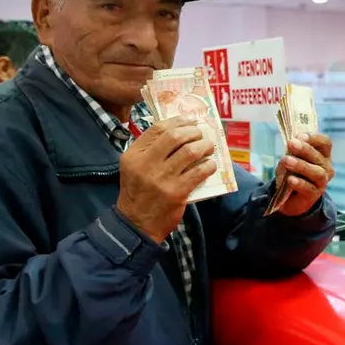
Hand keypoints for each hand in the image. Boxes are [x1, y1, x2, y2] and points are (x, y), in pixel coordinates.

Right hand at [116, 116, 217, 243]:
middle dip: (193, 132)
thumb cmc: (138, 193)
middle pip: (175, 136)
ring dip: (204, 146)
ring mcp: (162, 178)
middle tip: (201, 134)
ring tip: (209, 147)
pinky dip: (208, 165)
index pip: (158, 129)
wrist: (136, 224)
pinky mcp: (176, 192)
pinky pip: (199, 172)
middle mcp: (146, 164)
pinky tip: (210, 165)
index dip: (178, 121)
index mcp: (134, 155)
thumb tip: (179, 131)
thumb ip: (150, 150)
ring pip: (190, 152)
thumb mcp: (133, 168)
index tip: (190, 120)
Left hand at [274, 133, 334, 216]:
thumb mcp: (290, 158)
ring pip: (317, 172)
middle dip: (305, 149)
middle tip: (291, 143)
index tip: (299, 136)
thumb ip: (292, 151)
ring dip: (301, 165)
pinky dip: (299, 182)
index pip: (325, 142)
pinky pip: (309, 188)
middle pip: (319, 156)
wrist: (290, 197)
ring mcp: (322, 181)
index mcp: (322, 154)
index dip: (314, 138)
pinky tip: (290, 179)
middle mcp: (326, 167)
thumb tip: (290, 144)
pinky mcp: (315, 194)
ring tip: (287, 161)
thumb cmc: (292, 172)